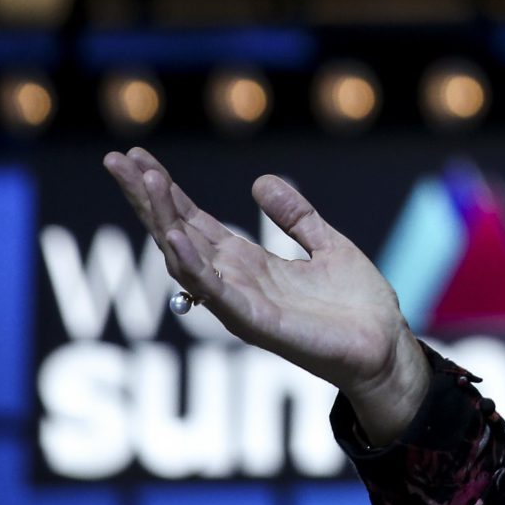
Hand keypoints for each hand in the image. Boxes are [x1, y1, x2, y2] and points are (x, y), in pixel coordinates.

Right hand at [102, 145, 430, 443]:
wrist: (386, 346)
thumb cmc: (356, 304)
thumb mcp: (328, 244)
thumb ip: (295, 216)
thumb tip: (261, 181)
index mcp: (249, 264)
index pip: (195, 221)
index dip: (167, 192)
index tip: (136, 158)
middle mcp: (236, 282)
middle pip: (180, 235)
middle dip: (149, 199)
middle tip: (118, 160)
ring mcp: (243, 304)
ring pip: (189, 260)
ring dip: (165, 222)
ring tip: (146, 185)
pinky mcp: (259, 324)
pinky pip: (218, 294)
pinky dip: (194, 267)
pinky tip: (176, 237)